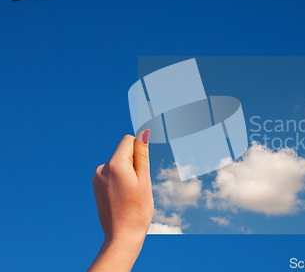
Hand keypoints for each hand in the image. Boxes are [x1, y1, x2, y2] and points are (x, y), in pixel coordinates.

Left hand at [89, 130, 153, 271]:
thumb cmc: (138, 209)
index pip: (128, 140)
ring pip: (118, 164)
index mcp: (115, 164)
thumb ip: (142, 154)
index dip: (140, 152)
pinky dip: (119, 180)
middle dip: (133, 164)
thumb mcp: (144, 180)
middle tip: (137, 187)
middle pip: (123, 152)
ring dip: (127, 173)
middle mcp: (102, 168)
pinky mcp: (96, 186)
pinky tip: (122, 197)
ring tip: (130, 194)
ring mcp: (96, 178)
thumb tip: (142, 132)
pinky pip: (112, 173)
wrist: (122, 236)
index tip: (142, 171)